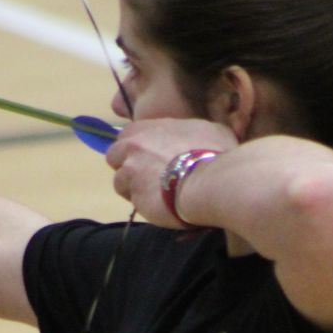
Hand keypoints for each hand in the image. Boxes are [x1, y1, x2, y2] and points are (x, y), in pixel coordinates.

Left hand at [105, 118, 235, 225]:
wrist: (211, 181)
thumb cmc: (217, 155)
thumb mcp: (215, 133)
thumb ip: (200, 133)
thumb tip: (206, 138)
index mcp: (157, 126)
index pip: (132, 133)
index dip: (138, 148)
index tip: (150, 160)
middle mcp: (138, 142)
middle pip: (115, 153)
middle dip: (127, 165)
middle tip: (147, 179)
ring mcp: (132, 166)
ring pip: (119, 179)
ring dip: (133, 188)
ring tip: (154, 197)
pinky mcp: (132, 190)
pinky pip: (129, 198)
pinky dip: (140, 203)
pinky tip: (156, 206)